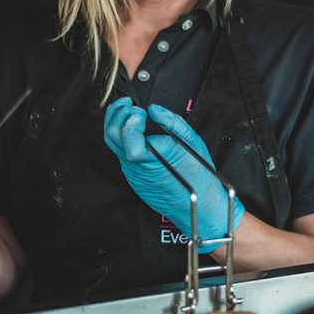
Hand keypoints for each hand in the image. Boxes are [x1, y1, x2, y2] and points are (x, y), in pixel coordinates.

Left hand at [104, 98, 244, 252]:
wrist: (201, 208)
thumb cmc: (201, 177)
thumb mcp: (192, 142)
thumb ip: (172, 122)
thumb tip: (155, 109)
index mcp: (153, 157)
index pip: (127, 134)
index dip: (130, 117)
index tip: (140, 110)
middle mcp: (139, 167)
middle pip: (112, 137)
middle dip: (117, 114)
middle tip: (130, 105)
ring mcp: (134, 175)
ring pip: (113, 146)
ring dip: (117, 125)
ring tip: (130, 113)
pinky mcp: (134, 179)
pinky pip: (121, 155)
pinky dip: (123, 139)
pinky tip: (135, 132)